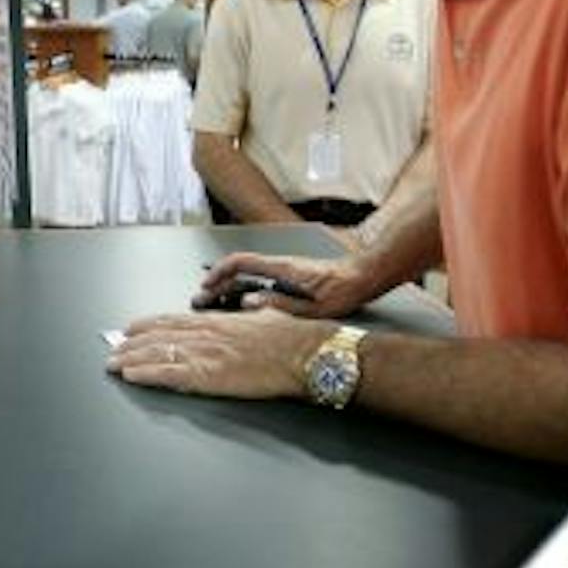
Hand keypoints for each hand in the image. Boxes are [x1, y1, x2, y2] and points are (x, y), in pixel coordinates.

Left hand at [107, 307, 325, 399]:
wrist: (303, 353)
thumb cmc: (290, 338)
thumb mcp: (265, 318)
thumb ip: (249, 317)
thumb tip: (249, 314)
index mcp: (218, 321)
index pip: (173, 320)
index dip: (149, 324)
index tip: (132, 327)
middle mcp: (206, 334)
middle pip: (159, 336)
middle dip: (132, 343)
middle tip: (114, 347)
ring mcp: (205, 353)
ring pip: (157, 353)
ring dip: (131, 358)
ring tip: (114, 363)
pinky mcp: (208, 375)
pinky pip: (167, 373)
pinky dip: (146, 373)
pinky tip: (131, 375)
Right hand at [194, 251, 372, 319]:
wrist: (364, 277)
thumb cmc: (344, 290)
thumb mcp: (313, 306)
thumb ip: (279, 305)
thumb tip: (248, 303)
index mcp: (283, 268)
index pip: (241, 262)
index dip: (219, 272)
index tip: (206, 286)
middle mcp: (281, 265)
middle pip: (239, 267)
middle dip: (218, 282)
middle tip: (202, 298)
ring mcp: (285, 269)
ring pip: (248, 273)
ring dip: (229, 285)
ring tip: (216, 301)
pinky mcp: (290, 276)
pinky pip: (259, 277)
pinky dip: (244, 286)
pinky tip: (241, 301)